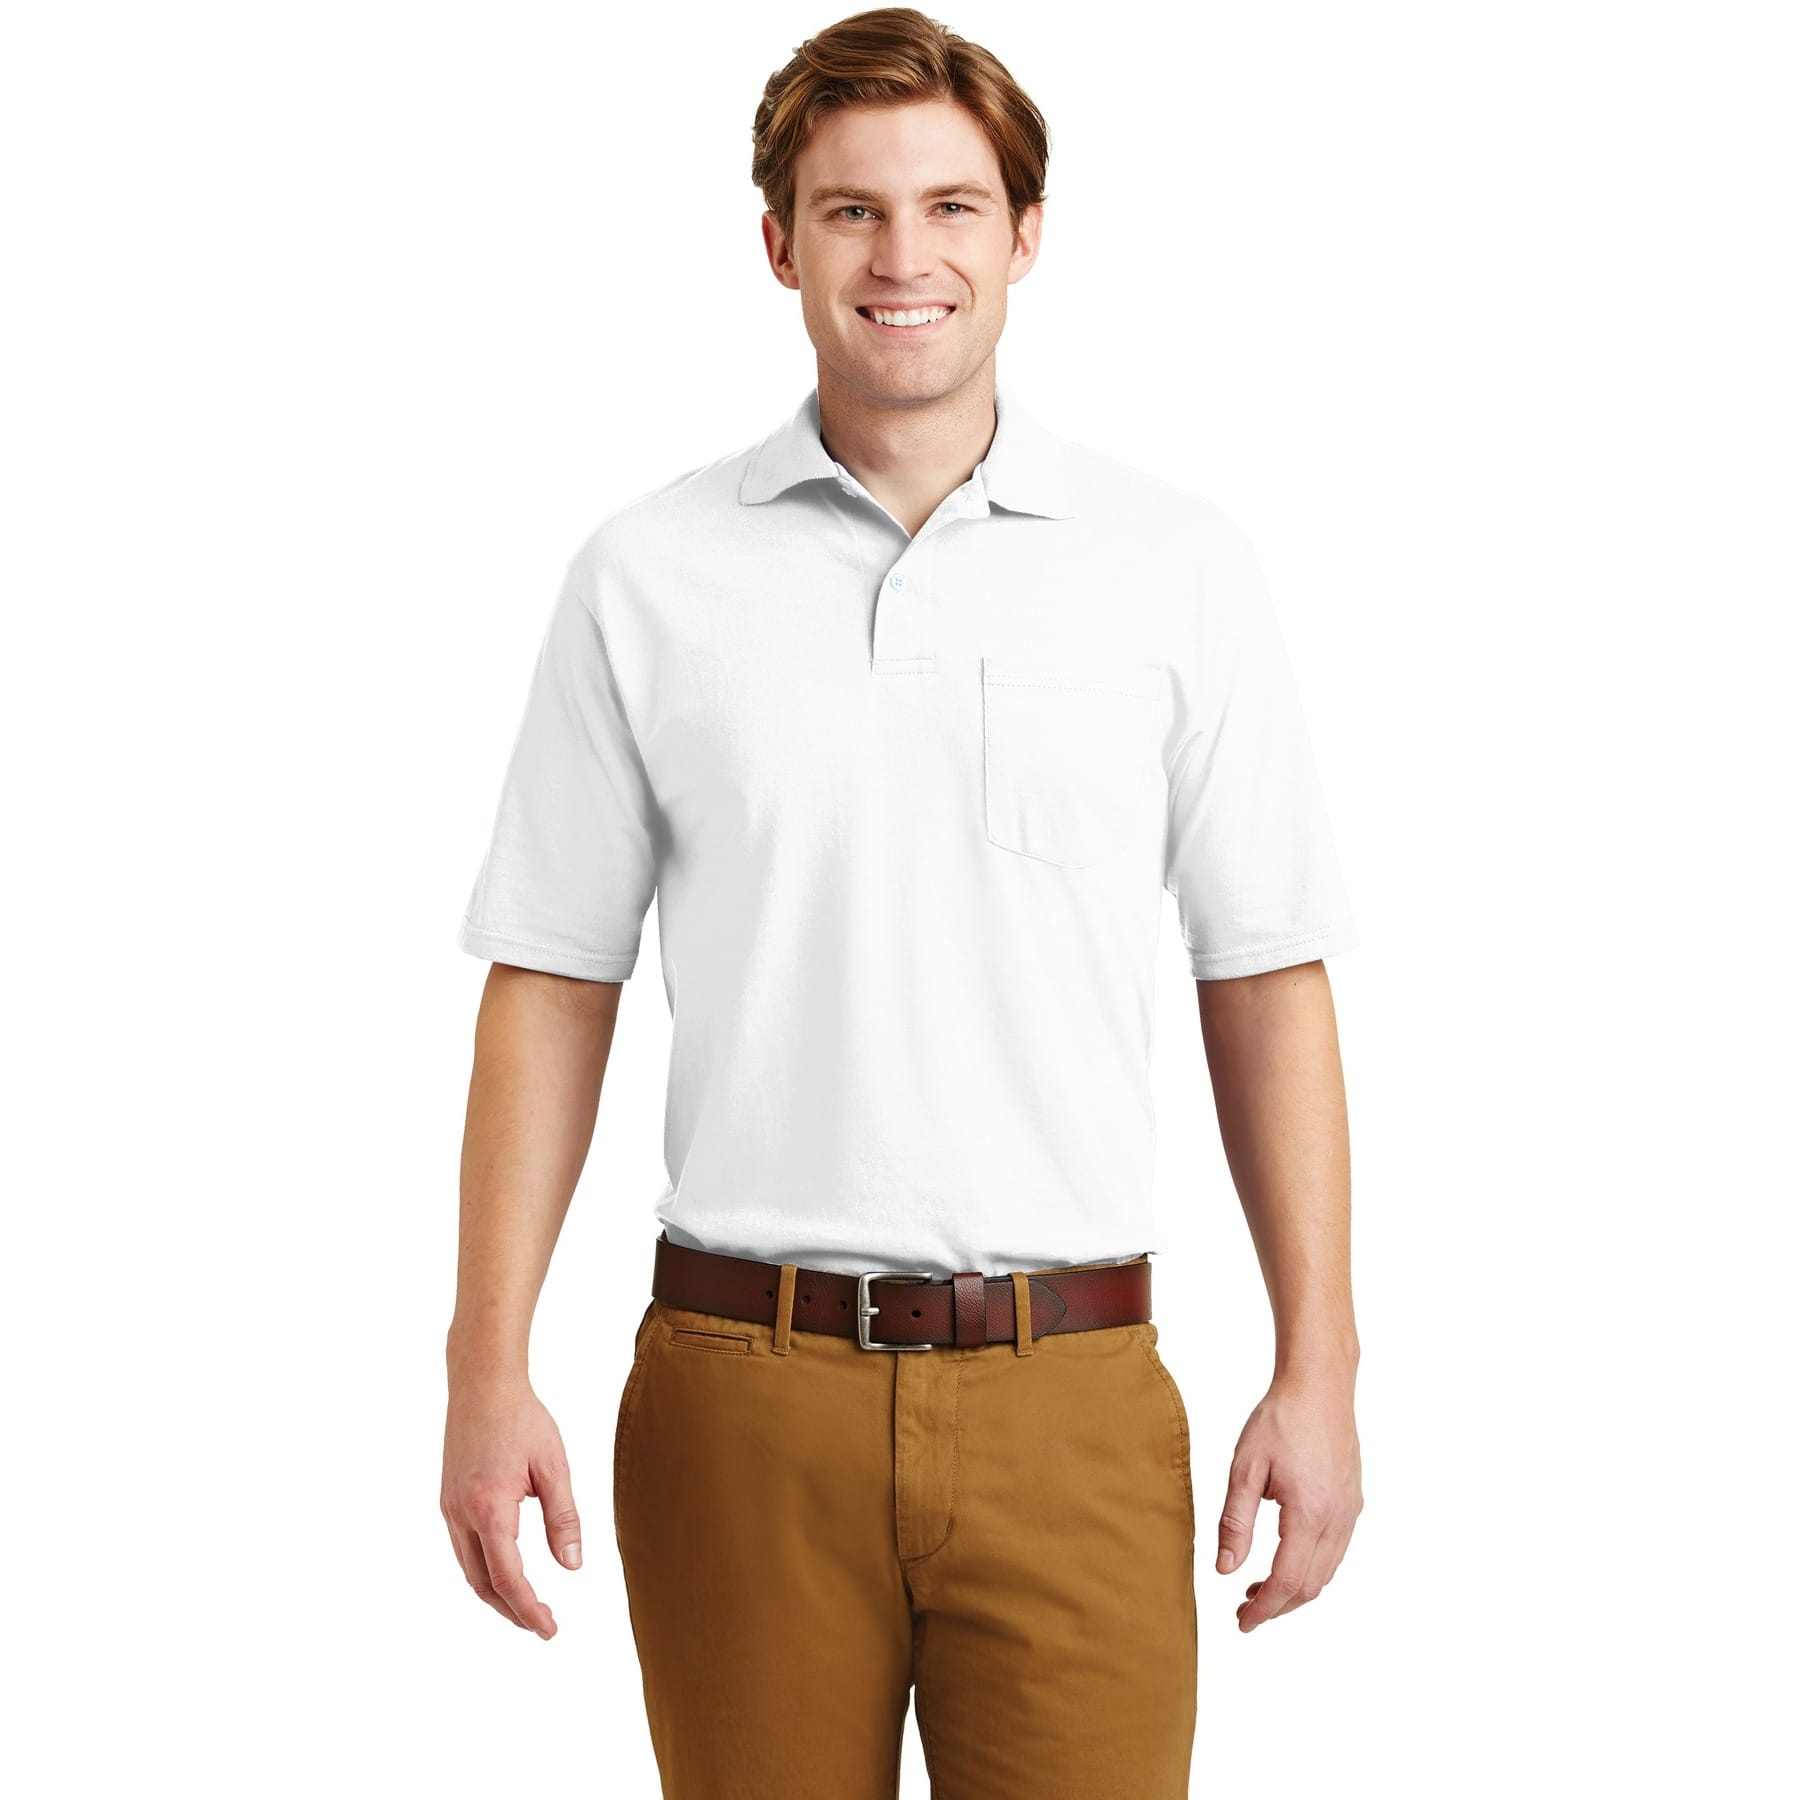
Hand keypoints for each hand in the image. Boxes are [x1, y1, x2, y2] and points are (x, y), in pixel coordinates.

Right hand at [440, 1379, 582, 1638]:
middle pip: (482, 1585)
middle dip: (511, 1612)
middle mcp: (462, 1515)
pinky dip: (484, 1570)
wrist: (482, 1384)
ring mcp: (450, 1508)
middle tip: (542, 1625)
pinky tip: (505, 1569)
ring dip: (496, 1594)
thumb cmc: (522, 1419)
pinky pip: (463, 1549)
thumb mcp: (553, 1465)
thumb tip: (572, 1566)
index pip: (508, 1579)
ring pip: (469, 1570)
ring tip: (527, 1605)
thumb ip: (563, 1517)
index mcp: (490, 1509)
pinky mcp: (448, 1499)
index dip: (528, 1610)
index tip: (549, 1630)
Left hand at [1216, 1376, 1361, 1631]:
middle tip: (1244, 1610)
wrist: (1319, 1386)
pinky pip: (1336, 1550)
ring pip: (1327, 1571)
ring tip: (1258, 1588)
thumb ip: (1235, 1522)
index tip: (1242, 1622)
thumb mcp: (1245, 1468)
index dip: (1263, 1609)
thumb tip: (1225, 1570)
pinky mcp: (1353, 1501)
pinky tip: (1286, 1557)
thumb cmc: (1279, 1420)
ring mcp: (1350, 1511)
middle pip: (1311, 1586)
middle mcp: (1337, 1519)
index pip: (1287, 1581)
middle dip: (1278, 1605)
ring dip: (1295, 1588)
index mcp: (1309, 1514)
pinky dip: (1312, 1567)